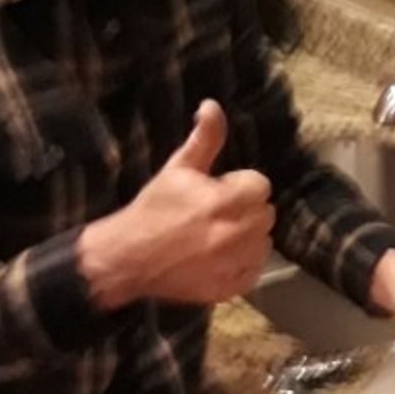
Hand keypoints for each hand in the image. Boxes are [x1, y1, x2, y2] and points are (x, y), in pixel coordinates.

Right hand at [78, 99, 274, 307]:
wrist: (128, 256)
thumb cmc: (154, 208)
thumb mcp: (178, 168)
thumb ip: (204, 137)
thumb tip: (212, 105)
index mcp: (223, 201)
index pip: (260, 186)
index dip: (239, 184)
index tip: (218, 190)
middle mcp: (233, 235)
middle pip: (266, 213)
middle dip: (245, 208)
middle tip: (216, 210)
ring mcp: (231, 265)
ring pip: (264, 241)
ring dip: (247, 235)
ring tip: (218, 233)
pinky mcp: (228, 288)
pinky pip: (255, 269)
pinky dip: (243, 262)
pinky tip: (219, 255)